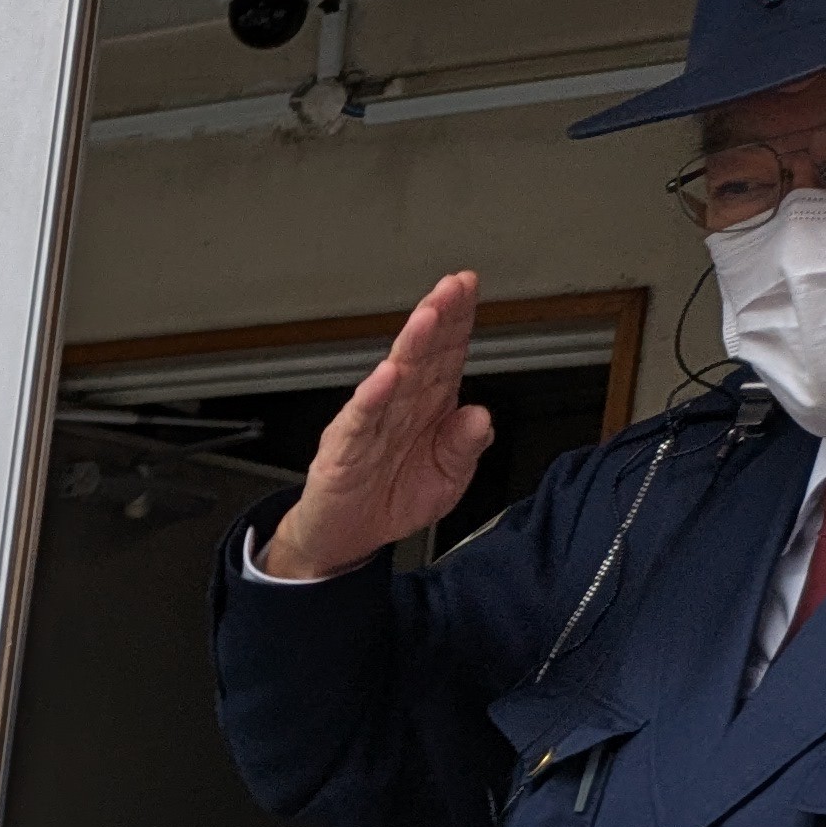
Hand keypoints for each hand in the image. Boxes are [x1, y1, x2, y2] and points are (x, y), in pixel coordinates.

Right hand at [262, 272, 495, 579]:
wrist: (346, 539)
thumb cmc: (392, 499)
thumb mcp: (448, 479)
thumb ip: (467, 447)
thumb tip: (481, 417)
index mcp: (427, 406)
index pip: (446, 354)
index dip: (459, 321)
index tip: (469, 289)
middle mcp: (399, 407)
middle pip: (422, 354)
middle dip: (438, 318)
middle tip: (452, 287)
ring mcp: (370, 425)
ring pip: (393, 379)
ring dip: (411, 346)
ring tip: (427, 317)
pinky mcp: (344, 452)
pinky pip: (360, 421)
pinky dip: (372, 398)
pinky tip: (386, 377)